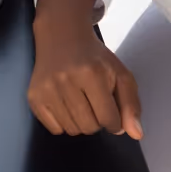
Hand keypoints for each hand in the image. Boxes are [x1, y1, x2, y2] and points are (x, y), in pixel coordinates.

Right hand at [27, 0, 140, 138]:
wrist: (62, 36)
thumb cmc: (95, 58)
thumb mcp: (120, 74)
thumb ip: (131, 104)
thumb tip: (136, 134)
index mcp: (92, 74)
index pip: (108, 119)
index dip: (115, 122)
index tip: (112, 112)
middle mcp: (67, 81)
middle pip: (89, 127)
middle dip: (98, 121)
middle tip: (95, 103)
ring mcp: (47, 90)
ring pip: (72, 130)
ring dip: (81, 123)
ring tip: (81, 103)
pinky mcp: (34, 97)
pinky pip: (55, 129)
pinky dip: (64, 123)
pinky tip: (66, 105)